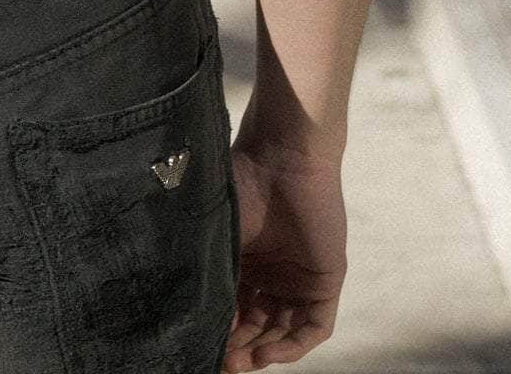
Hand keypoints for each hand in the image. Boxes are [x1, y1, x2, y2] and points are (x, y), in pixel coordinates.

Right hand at [219, 132, 347, 369]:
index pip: (233, 309)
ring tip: (239, 362)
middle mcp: (272, 273)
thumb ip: (208, 274)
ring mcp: (300, 279)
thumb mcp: (217, 237)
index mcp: (243, 260)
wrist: (280, 157)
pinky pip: (314, 327)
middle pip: (257, 325)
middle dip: (239, 348)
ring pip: (282, 331)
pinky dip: (291, 346)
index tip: (198, 345)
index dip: (218, 331)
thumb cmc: (239, 186)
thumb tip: (184, 317)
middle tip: (221, 362)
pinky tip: (267, 352)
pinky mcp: (326, 281)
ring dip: (262, 351)